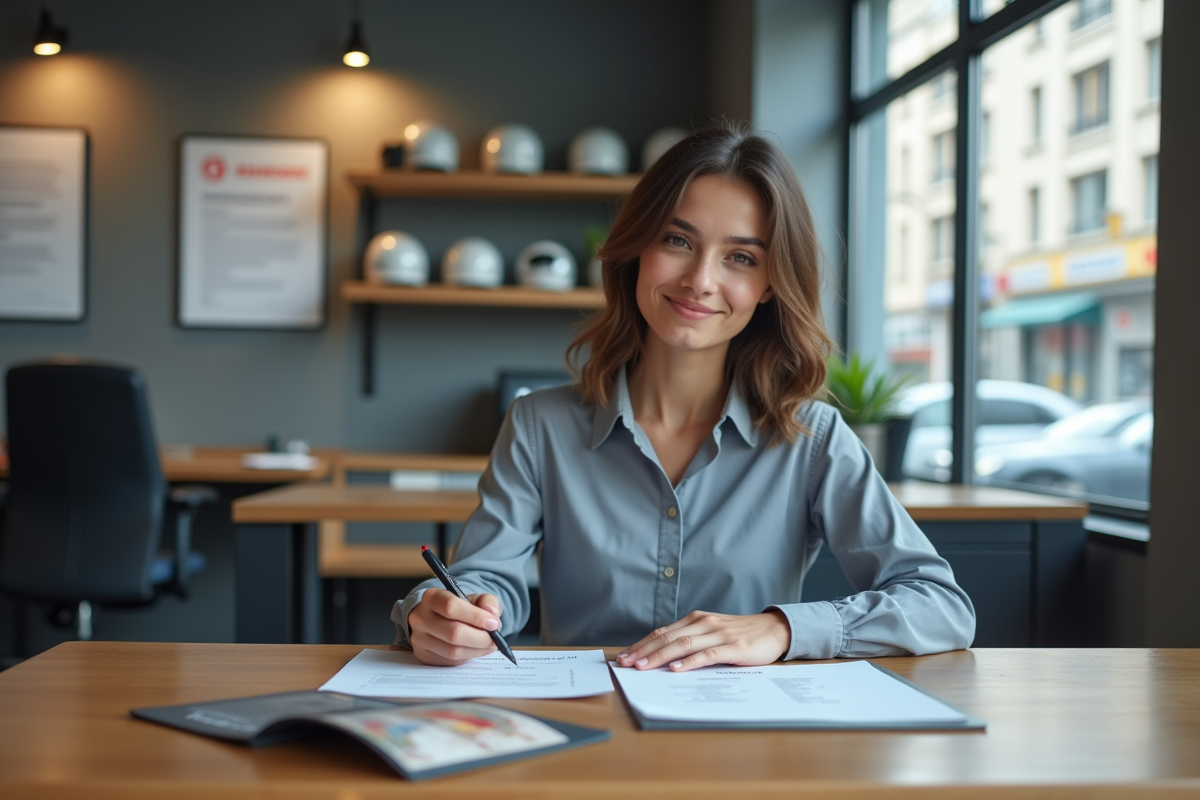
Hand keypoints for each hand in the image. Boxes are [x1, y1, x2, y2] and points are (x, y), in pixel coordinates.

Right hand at [408, 589, 501, 665]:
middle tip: (495, 639)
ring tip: (488, 645)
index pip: (451, 607)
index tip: (493, 623)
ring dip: (476, 650)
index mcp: (431, 597)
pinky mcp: (423, 655)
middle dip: (480, 638)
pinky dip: (467, 657)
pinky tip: (475, 650)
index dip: (476, 617)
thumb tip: (492, 614)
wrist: (439, 620)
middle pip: (453, 633)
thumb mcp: (474, 599)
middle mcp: (420, 618)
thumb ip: (487, 601)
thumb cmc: (460, 609)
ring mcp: (419, 639)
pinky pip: (450, 661)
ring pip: (453, 651)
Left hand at [615, 609, 790, 672]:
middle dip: (644, 651)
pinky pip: (708, 654)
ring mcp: (719, 634)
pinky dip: (690, 662)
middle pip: (668, 638)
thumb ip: (691, 642)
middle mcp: (704, 624)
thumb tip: (662, 659)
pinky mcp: (733, 647)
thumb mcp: (712, 634)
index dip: (642, 644)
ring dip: (660, 656)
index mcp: (696, 620)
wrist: (774, 630)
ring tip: (643, 667)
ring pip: (683, 645)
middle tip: (625, 663)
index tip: (623, 656)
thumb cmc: (740, 635)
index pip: (662, 632)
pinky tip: (676, 669)